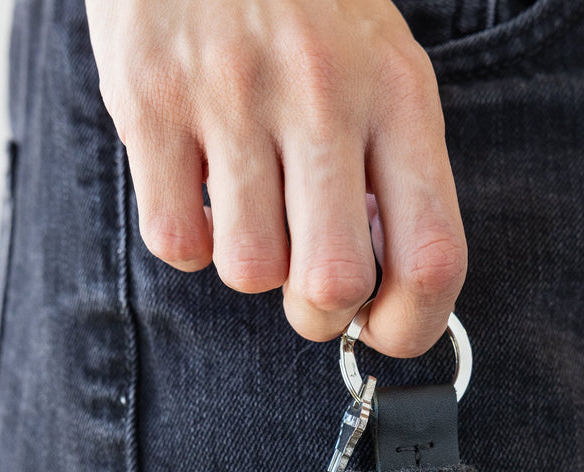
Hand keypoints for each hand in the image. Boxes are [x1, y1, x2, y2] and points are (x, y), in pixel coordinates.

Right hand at [85, 0, 466, 356]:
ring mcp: (233, 96)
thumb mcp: (379, 68)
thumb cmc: (303, 5)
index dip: (412, 326)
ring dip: (250, 266)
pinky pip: (177, 243)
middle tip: (305, 282)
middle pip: (334, 284)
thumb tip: (378, 293)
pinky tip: (201, 189)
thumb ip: (391, 174)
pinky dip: (189, 241)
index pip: (432, 258)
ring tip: (251, 207)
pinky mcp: (151, 101)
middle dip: (318, 313)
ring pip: (250, 273)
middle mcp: (323, 95)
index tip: (383, 328)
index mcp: (398, 94)